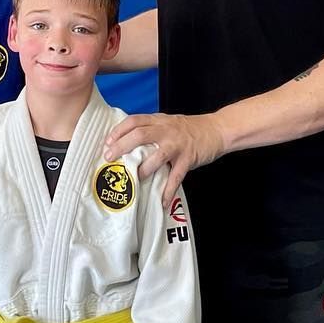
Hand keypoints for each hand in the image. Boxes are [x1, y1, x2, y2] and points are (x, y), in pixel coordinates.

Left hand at [101, 112, 225, 203]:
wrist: (216, 130)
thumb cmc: (188, 128)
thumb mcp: (167, 122)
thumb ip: (150, 129)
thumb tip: (126, 141)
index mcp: (159, 121)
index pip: (134, 121)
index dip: (118, 130)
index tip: (107, 142)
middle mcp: (166, 131)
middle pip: (139, 135)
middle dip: (121, 147)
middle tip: (109, 158)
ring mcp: (177, 145)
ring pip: (156, 156)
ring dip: (143, 169)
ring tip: (134, 179)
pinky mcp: (188, 159)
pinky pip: (176, 177)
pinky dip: (168, 190)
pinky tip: (162, 201)